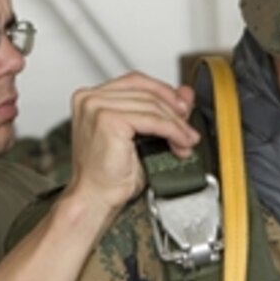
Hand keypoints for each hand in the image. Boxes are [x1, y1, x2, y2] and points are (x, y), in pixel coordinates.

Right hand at [65, 71, 199, 209]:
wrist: (95, 199)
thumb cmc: (110, 175)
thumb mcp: (142, 136)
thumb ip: (162, 111)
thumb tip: (185, 93)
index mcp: (91, 98)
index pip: (136, 81)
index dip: (163, 92)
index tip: (183, 106)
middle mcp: (90, 98)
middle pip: (146, 92)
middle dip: (174, 110)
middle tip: (189, 128)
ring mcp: (97, 107)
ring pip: (152, 106)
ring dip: (176, 124)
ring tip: (187, 141)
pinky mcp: (108, 120)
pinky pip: (152, 120)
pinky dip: (172, 131)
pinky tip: (180, 142)